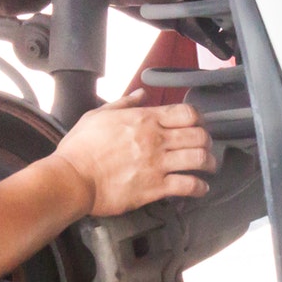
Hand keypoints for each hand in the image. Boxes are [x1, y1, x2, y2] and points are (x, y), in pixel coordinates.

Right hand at [52, 90, 217, 216]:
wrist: (72, 179)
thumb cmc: (80, 148)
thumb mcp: (98, 115)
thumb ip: (123, 103)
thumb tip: (140, 93)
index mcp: (144, 119)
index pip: (186, 112)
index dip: (198, 119)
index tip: (198, 125)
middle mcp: (155, 139)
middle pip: (199, 135)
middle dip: (207, 141)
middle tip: (206, 147)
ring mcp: (158, 164)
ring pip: (199, 159)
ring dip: (209, 163)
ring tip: (209, 167)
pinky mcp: (155, 188)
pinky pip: (188, 185)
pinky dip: (200, 187)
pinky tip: (201, 188)